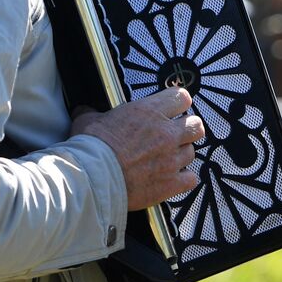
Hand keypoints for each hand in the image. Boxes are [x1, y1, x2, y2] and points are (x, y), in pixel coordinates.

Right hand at [71, 88, 204, 209]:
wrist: (92, 179)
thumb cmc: (90, 149)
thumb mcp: (88, 121)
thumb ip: (94, 113)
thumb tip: (85, 110)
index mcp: (150, 112)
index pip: (182, 98)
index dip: (178, 103)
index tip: (172, 110)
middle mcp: (166, 133)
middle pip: (195, 125)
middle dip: (187, 130)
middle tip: (174, 135)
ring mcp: (171, 159)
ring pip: (191, 152)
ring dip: (181, 155)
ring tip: (166, 160)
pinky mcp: (171, 183)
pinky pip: (191, 179)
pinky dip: (183, 179)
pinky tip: (171, 179)